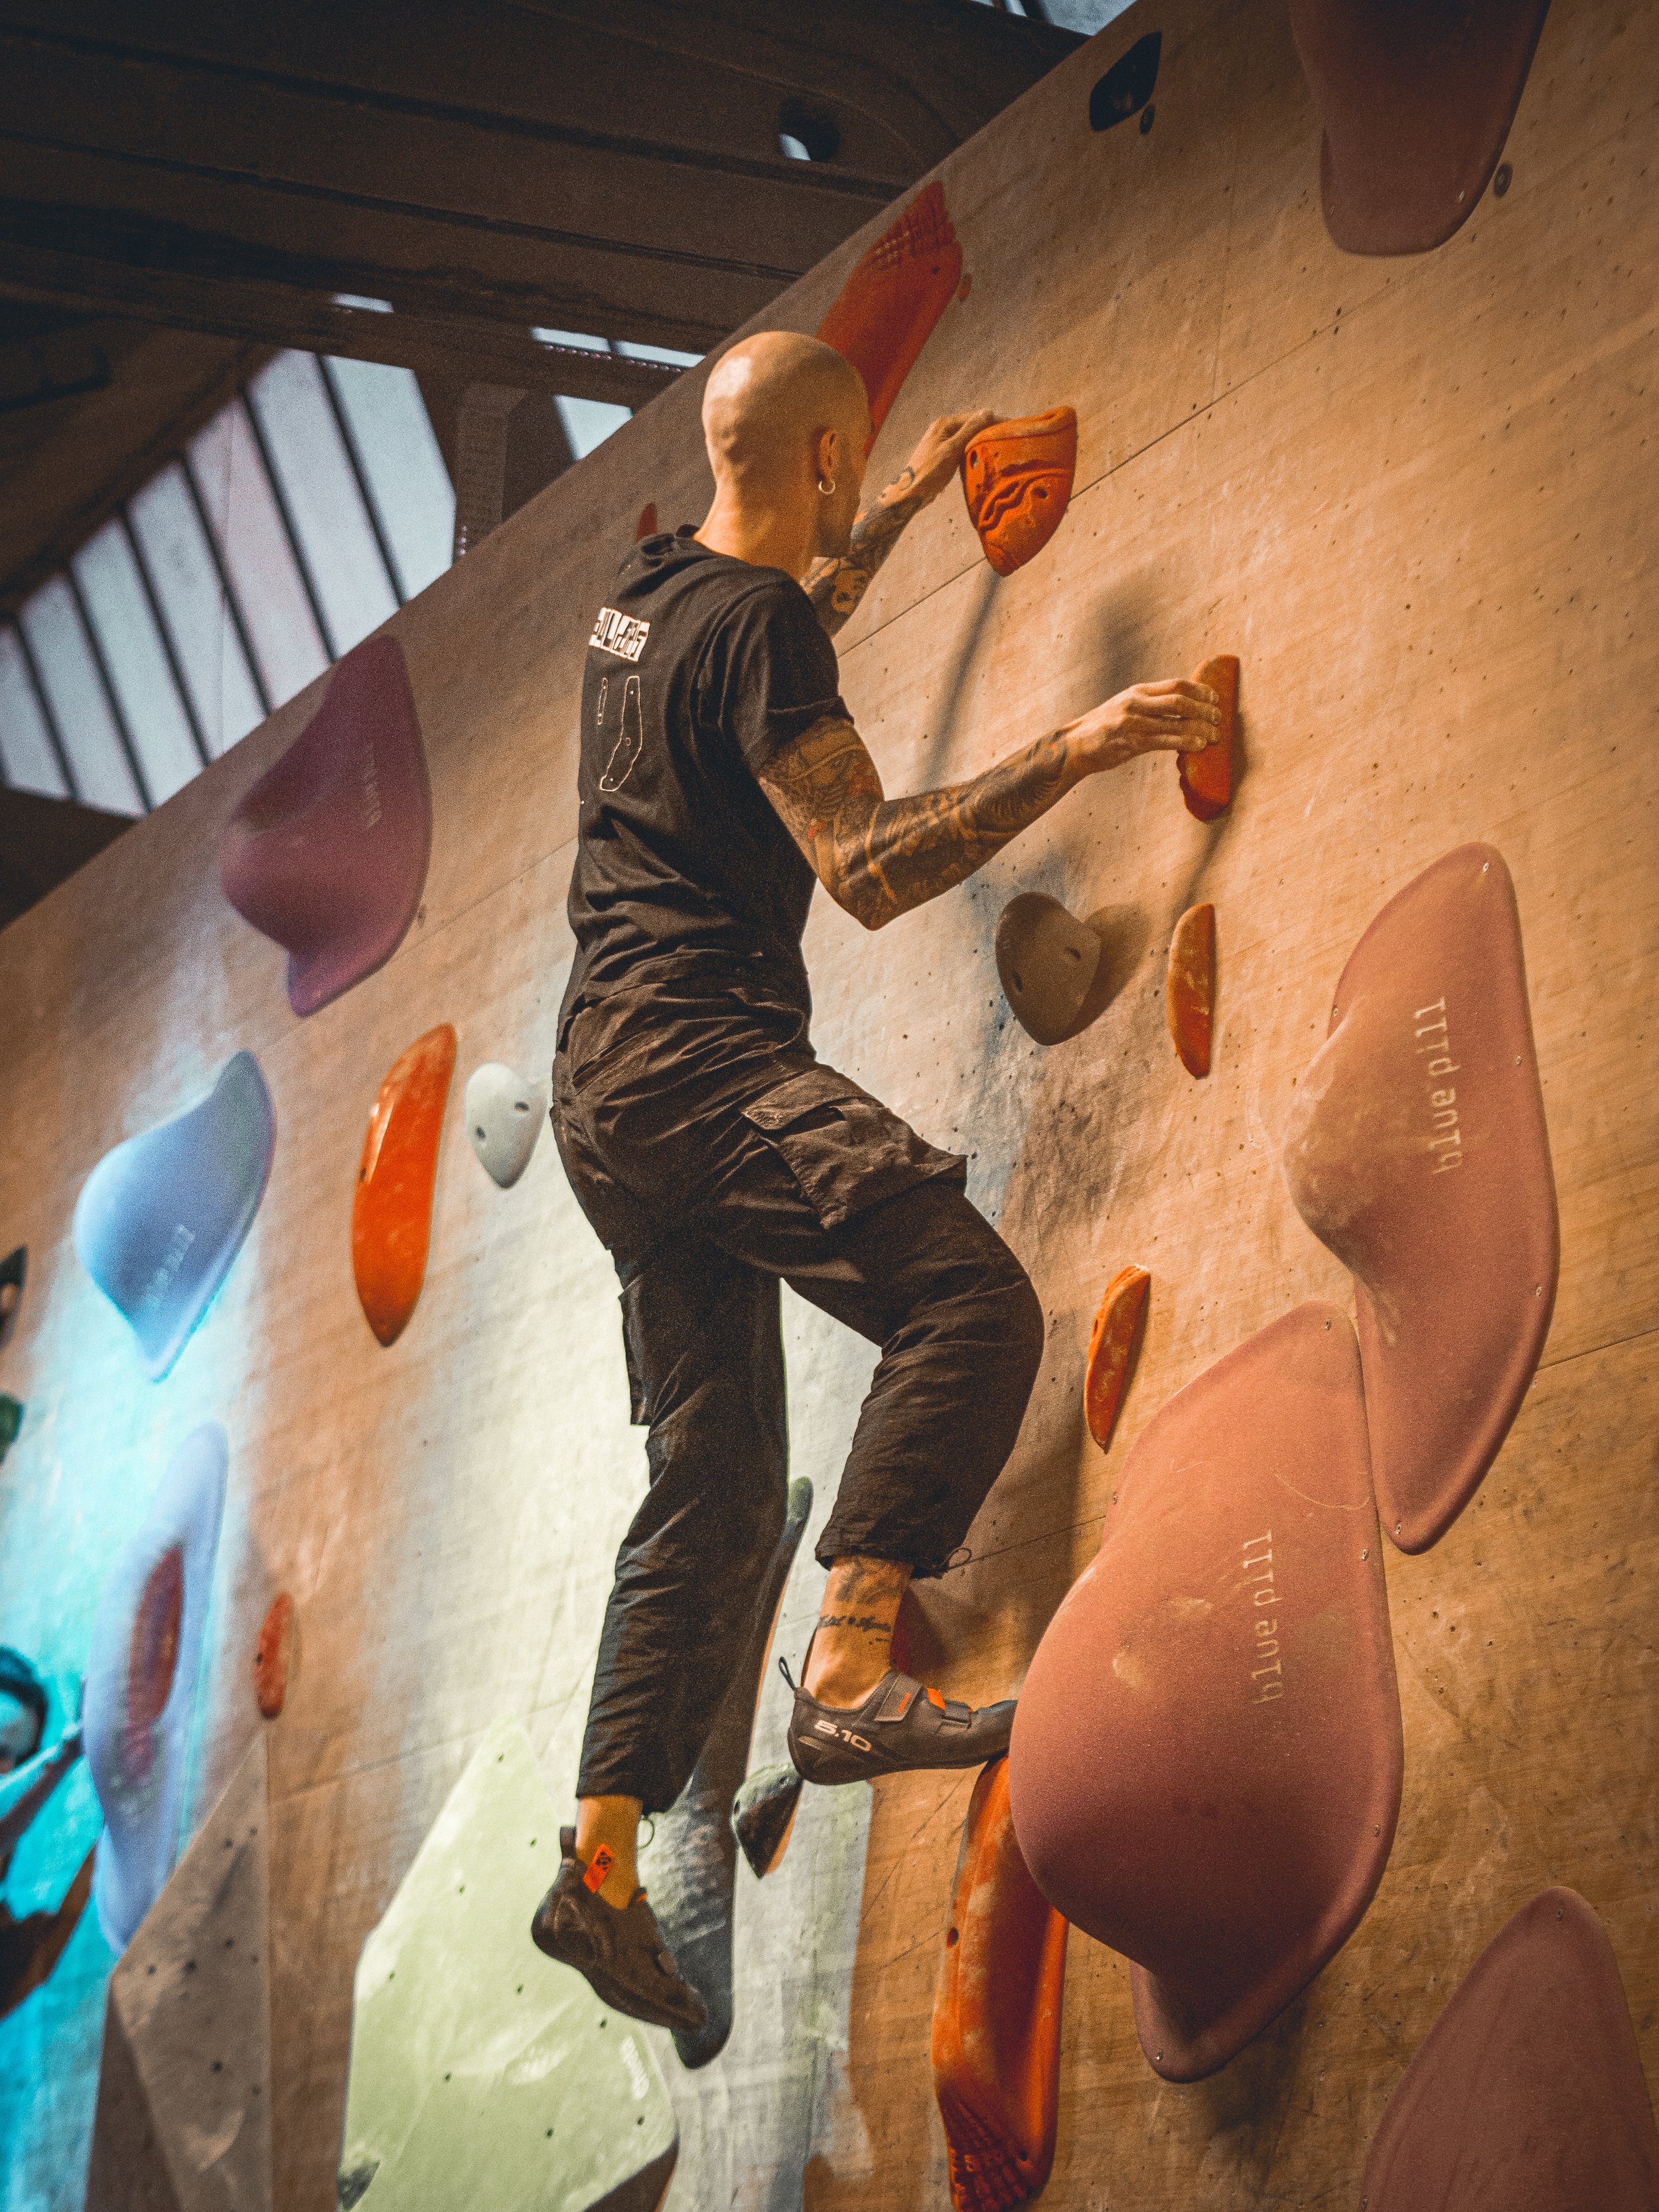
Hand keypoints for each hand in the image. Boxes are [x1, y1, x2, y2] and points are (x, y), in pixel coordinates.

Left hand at [885, 411, 999, 505]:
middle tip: (1009, 437)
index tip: (1011, 426)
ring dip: (982, 441)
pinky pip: (962, 448)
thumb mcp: (952, 449)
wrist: (910, 492)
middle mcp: (943, 428)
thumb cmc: (929, 472)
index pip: (975, 417)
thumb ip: (969, 430)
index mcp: (945, 423)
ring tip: (999, 445)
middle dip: (989, 430)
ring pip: (968, 438)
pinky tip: (982, 456)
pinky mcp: (943, 453)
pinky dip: (973, 451)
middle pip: (972, 426)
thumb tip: (987, 411)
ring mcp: (942, 441)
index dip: (994, 421)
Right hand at [1062, 679, 1219, 773]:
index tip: (1215, 698)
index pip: (1176, 685)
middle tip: (1219, 718)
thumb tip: (1182, 707)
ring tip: (1215, 735)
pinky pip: (1165, 741)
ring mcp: (1133, 722)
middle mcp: (1136, 703)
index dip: (1200, 690)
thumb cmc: (1104, 727)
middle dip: (1204, 709)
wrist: (1076, 745)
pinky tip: (1198, 745)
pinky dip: (1185, 742)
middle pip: (1180, 701)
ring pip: (1176, 722)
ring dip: (1200, 728)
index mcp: (1138, 691)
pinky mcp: (1131, 743)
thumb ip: (1150, 704)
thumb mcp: (1126, 705)